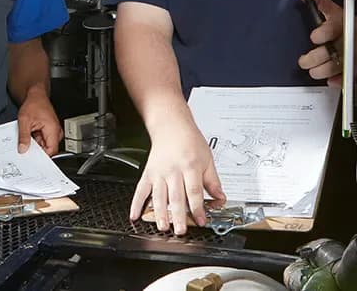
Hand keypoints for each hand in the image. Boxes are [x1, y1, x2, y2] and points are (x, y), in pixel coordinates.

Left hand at [16, 91, 61, 154]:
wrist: (36, 96)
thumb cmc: (33, 104)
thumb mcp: (24, 121)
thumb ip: (23, 136)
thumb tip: (23, 149)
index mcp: (53, 129)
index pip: (51, 151)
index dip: (41, 157)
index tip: (31, 158)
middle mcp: (56, 132)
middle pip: (48, 149)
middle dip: (36, 150)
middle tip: (25, 148)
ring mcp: (53, 132)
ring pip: (44, 145)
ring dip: (35, 144)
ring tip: (28, 137)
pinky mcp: (50, 131)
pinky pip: (43, 140)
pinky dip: (36, 140)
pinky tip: (30, 135)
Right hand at [131, 121, 225, 235]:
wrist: (171, 126)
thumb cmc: (190, 141)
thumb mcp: (208, 159)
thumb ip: (213, 181)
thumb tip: (220, 198)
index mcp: (190, 166)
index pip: (194, 192)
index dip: (198, 208)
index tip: (202, 220)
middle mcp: (173, 170)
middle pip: (176, 197)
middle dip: (178, 216)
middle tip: (180, 230)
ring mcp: (158, 173)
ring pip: (158, 196)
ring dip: (159, 213)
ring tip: (162, 226)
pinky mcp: (148, 174)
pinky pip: (140, 190)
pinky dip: (136, 203)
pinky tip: (135, 215)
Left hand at [298, 0, 343, 88]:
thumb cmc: (349, 25)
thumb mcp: (337, 11)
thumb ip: (321, 3)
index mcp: (346, 23)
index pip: (336, 26)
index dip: (325, 32)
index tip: (314, 36)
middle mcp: (350, 39)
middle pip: (335, 49)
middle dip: (316, 57)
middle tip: (304, 61)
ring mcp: (354, 54)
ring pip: (339, 64)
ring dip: (323, 70)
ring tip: (313, 71)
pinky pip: (349, 76)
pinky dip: (339, 80)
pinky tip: (331, 80)